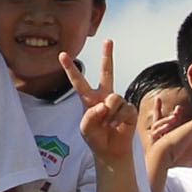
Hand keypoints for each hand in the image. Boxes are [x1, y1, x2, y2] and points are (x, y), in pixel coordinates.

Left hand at [65, 43, 136, 162]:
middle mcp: (104, 96)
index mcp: (89, 98)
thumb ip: (90, 116)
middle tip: (108, 40)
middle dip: (108, 56)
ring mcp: (118, 101)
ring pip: (113, 98)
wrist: (110, 151)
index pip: (78, 81)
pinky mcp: (129, 109)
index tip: (62, 55)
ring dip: (109, 114)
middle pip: (106, 72)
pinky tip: (115, 126)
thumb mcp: (85, 129)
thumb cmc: (95, 137)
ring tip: (107, 124)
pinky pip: (124, 109)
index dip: (70, 68)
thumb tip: (104, 104)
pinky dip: (117, 119)